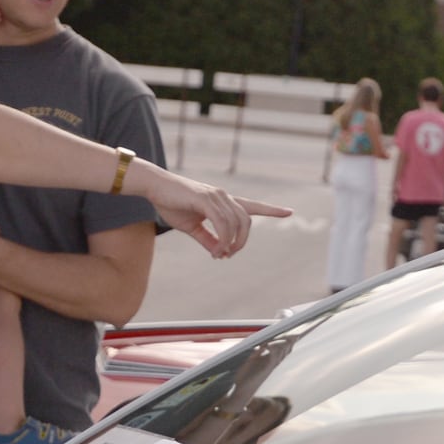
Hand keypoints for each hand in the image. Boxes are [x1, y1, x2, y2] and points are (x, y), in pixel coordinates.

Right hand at [143, 168, 288, 258]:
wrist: (155, 188)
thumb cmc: (172, 204)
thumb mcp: (191, 227)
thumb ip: (207, 239)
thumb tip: (219, 253)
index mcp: (222, 202)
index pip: (252, 206)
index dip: (271, 210)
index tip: (289, 212)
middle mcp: (224, 197)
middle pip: (246, 221)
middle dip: (242, 242)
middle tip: (229, 255)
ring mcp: (216, 197)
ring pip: (235, 224)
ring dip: (231, 243)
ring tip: (220, 254)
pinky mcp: (205, 199)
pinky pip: (222, 223)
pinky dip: (223, 239)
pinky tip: (217, 249)